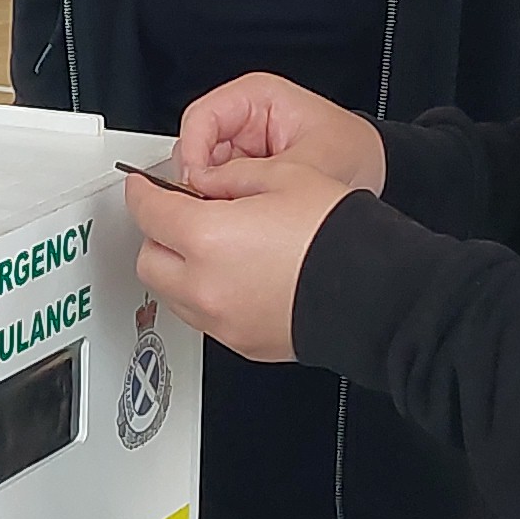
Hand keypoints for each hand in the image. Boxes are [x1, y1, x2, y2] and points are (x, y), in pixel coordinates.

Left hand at [130, 149, 357, 363]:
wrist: (375, 292)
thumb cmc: (339, 236)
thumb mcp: (283, 177)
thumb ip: (230, 176)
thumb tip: (206, 181)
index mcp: (208, 237)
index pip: (149, 211)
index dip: (143, 192)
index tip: (145, 186)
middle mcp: (205, 285)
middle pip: (149, 258)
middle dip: (159, 234)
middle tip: (183, 215)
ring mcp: (221, 320)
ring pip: (171, 293)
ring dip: (179, 268)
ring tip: (216, 247)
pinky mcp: (240, 342)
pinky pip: (203, 316)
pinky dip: (206, 295)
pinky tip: (236, 276)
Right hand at [171, 71, 385, 198]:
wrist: (377, 172)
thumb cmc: (353, 152)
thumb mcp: (307, 164)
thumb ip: (255, 175)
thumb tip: (206, 188)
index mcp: (257, 96)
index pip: (201, 118)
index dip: (193, 154)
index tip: (197, 185)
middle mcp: (244, 118)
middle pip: (195, 147)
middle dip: (201, 181)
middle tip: (216, 207)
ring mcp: (242, 147)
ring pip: (202, 172)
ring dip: (214, 196)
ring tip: (240, 213)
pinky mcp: (243, 173)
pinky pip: (218, 190)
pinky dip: (226, 206)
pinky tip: (245, 216)